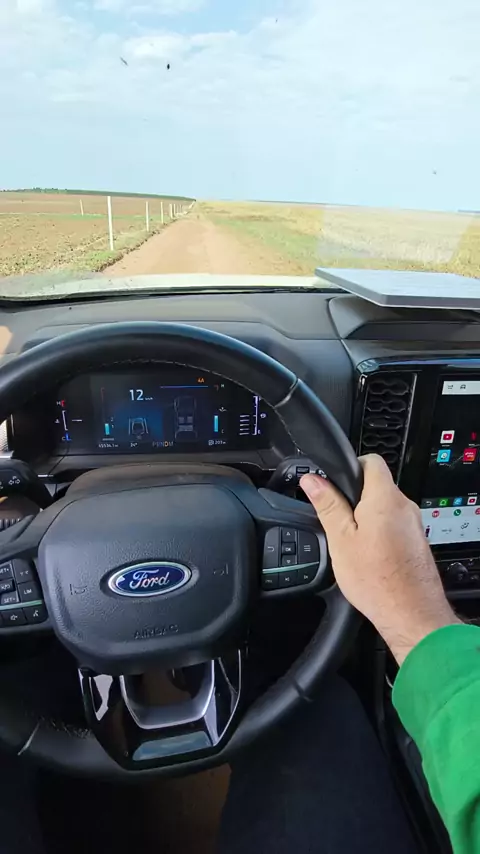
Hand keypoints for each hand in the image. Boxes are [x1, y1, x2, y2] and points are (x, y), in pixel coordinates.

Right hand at [300, 454, 460, 664]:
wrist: (411, 614)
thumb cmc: (378, 581)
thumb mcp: (340, 540)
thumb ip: (327, 505)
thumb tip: (312, 480)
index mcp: (384, 498)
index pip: (371, 461)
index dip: (350, 466)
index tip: (335, 483)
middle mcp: (404, 506)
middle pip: (377, 486)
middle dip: (355, 498)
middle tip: (338, 521)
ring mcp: (414, 524)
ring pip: (385, 508)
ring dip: (367, 517)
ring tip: (353, 544)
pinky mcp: (416, 541)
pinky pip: (394, 525)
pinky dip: (380, 533)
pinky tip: (369, 556)